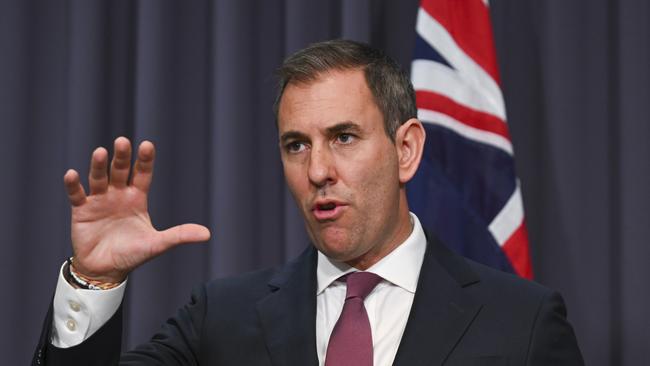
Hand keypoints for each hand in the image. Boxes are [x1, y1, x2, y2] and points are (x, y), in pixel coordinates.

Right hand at [63, 137, 210, 282]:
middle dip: (122, 157)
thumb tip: (207, 234)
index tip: (147, 145)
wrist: (106, 270)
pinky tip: (72, 174)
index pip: (143, 174)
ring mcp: (99, 200)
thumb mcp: (158, 244)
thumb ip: (180, 235)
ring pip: (99, 178)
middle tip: (122, 141)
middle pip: (120, 170)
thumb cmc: (132, 254)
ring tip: (99, 152)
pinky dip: (73, 185)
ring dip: (98, 166)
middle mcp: (118, 194)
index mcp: (137, 198)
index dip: (145, 160)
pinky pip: (76, 194)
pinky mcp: (82, 210)